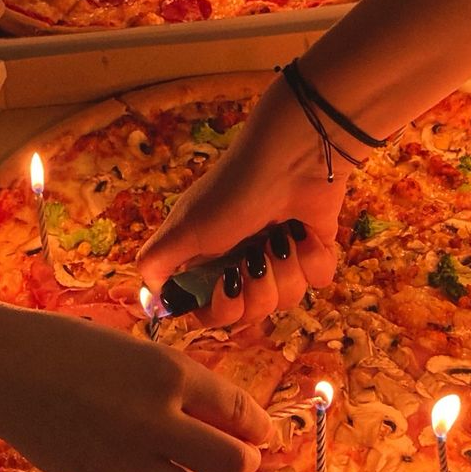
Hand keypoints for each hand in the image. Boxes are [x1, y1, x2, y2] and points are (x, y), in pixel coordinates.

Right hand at [0, 307, 270, 471]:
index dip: (261, 425)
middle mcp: (153, 420)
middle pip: (228, 462)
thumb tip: (230, 417)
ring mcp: (125, 458)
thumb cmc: (75, 345)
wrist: (8, 369)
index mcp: (167, 372)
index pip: (237, 409)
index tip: (266, 431)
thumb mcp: (140, 349)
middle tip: (245, 454)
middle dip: (247, 461)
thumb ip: (183, 384)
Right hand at [138, 77, 354, 325]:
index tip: (226, 287)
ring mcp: (280, 258)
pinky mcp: (314, 250)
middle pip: (250, 313)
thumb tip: (153, 298)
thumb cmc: (233, 193)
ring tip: (281, 238)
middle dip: (257, 291)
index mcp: (209, 261)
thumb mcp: (182, 229)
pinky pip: (317, 280)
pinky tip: (304, 234)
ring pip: (286, 300)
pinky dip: (312, 259)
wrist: (292, 158)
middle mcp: (243, 262)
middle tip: (255, 257)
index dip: (220, 311)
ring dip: (285, 269)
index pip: (212, 313)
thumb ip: (156, 265)